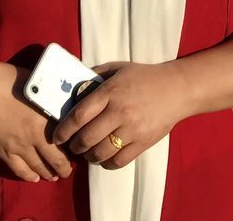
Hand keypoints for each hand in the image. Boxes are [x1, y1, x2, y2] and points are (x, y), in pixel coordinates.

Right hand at [0, 62, 71, 182]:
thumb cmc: (7, 79)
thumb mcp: (36, 83)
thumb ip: (50, 94)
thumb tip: (62, 94)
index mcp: (45, 119)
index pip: (67, 139)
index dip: (74, 145)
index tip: (79, 146)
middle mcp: (34, 138)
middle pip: (56, 159)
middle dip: (65, 168)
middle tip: (69, 169)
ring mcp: (18, 147)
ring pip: (38, 167)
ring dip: (49, 173)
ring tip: (55, 176)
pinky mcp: (3, 151)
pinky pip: (19, 170)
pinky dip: (29, 176)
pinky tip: (35, 178)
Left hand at [53, 62, 190, 169]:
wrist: (177, 89)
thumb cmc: (144, 77)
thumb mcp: (118, 69)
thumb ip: (95, 75)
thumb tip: (73, 85)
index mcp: (110, 92)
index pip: (79, 115)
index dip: (64, 130)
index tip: (56, 137)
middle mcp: (119, 112)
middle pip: (87, 137)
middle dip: (74, 146)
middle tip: (72, 146)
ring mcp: (132, 129)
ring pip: (101, 153)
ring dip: (89, 156)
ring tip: (87, 153)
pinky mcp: (143, 143)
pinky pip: (119, 161)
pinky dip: (107, 164)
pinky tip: (104, 159)